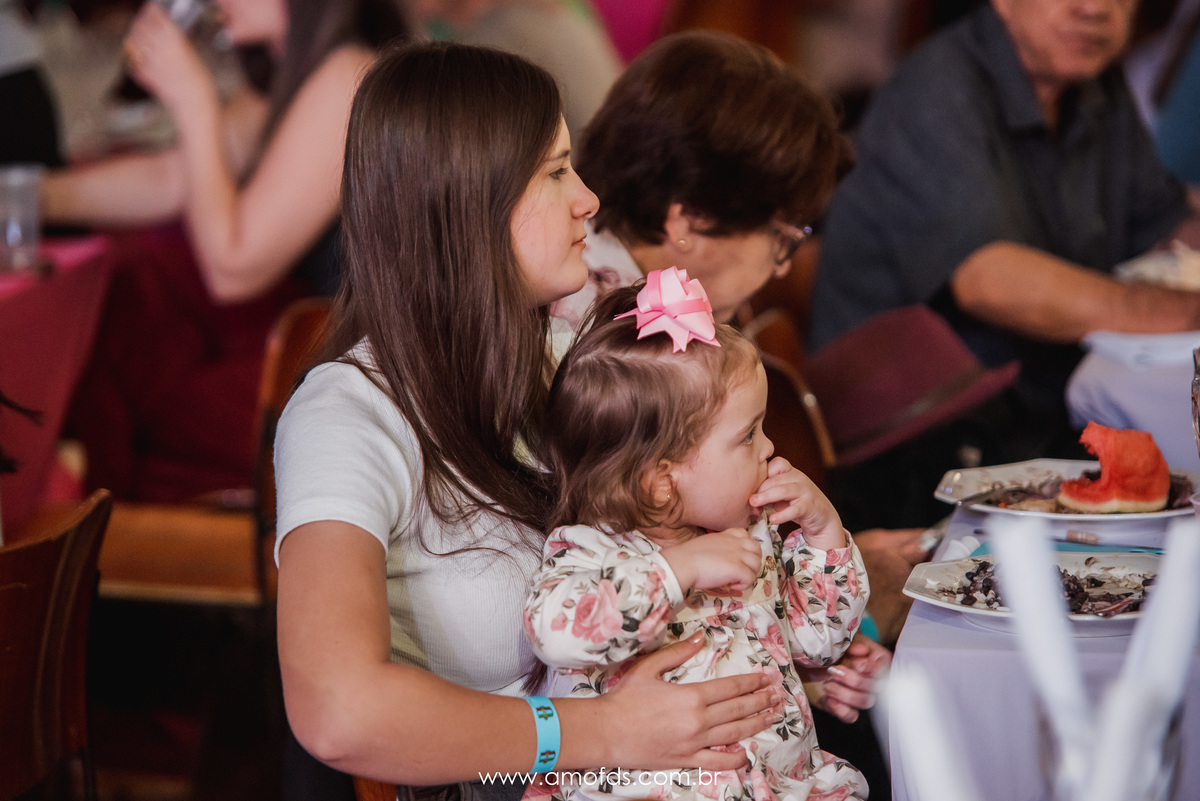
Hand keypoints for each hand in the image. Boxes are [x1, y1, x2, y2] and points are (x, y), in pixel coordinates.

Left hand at [124, 2, 216, 115]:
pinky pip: (134, 59)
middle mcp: (160, 50)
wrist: (194, 105)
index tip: (153, 7)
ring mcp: (149, 63)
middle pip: (143, 27)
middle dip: (142, 20)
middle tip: (145, 18)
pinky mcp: (144, 74)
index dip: (154, 11)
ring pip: (135, 41)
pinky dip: (135, 54)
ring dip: (136, 34)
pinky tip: (139, 54)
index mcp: (175, 43)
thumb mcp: (193, 56)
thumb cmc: (199, 84)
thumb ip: (177, 42)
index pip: (159, 19)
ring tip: (139, 32)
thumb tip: (168, 32)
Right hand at [599, 633, 784, 769]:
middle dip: (760, 701)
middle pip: (738, 709)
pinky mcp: (686, 760)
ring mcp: (694, 743)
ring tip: (772, 716)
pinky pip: (717, 761)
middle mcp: (698, 721)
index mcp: (691, 696)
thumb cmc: (624, 699)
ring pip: (734, 733)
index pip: (730, 688)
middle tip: (777, 695)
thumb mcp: (649, 668)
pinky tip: (745, 753)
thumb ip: (677, 653)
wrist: (607, 732)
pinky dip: (734, 758)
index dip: (752, 682)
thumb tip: (699, 639)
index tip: (767, 678)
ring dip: (756, 724)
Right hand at [660, 528, 761, 593]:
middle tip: (739, 570)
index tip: (735, 557)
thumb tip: (721, 560)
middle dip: (751, 560)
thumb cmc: (687, 556)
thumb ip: (718, 547)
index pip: (745, 535)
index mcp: (726, 535)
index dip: (745, 547)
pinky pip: (751, 578)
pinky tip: (730, 585)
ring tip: (736, 579)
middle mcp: (735, 543)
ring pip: (757, 563)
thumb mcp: (706, 543)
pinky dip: (744, 584)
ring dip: (749, 573)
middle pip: (757, 549)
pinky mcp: (738, 569)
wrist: (682, 563)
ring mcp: (738, 555)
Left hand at [750, 458, 845, 548]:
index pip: (777, 463)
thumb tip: (750, 501)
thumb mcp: (781, 496)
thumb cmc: (796, 504)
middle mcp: (799, 478)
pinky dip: (783, 514)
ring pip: (784, 490)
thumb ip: (767, 494)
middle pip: (776, 479)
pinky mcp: (810, 506)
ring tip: (754, 503)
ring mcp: (805, 491)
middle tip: (748, 498)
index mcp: (791, 473)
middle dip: (760, 488)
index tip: (750, 480)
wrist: (822, 517)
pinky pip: (795, 509)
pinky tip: (773, 519)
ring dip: (767, 496)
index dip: (764, 470)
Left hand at [797, 633, 890, 722]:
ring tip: (828, 684)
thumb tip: (863, 651)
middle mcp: (871, 679)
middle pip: (876, 687)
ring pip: (866, 701)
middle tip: (833, 671)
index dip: (873, 669)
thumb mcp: (839, 640)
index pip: (885, 668)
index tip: (857, 664)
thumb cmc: (827, 648)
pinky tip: (827, 698)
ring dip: (845, 693)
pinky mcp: (846, 708)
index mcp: (875, 660)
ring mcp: (860, 695)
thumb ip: (852, 644)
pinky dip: (839, 708)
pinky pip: (851, 716)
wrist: (806, 661)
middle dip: (855, 680)